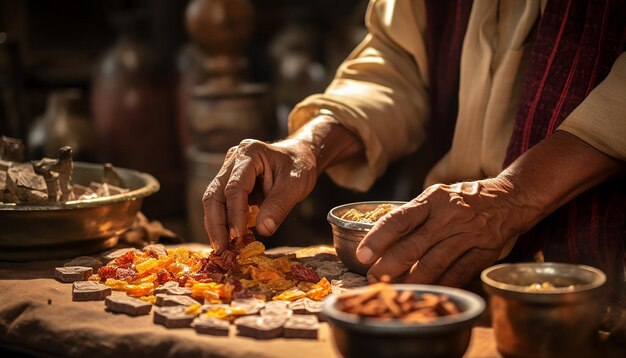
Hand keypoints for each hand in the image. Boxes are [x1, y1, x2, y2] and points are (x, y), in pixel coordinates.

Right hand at [202, 138, 317, 252]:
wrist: (300, 157)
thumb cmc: (299, 166)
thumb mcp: (295, 185)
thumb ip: (279, 206)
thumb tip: (263, 230)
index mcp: (250, 153)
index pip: (235, 186)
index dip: (235, 213)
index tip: (238, 235)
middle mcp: (234, 159)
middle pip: (215, 193)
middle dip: (216, 223)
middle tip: (221, 248)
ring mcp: (229, 170)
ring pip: (214, 200)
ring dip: (217, 225)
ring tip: (223, 247)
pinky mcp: (229, 182)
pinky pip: (222, 204)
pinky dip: (224, 222)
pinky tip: (228, 239)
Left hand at [356, 179, 530, 286]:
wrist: (510, 199)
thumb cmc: (463, 200)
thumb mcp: (437, 196)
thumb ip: (413, 215)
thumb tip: (381, 238)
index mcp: (433, 199)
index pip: (400, 219)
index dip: (379, 238)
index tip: (363, 254)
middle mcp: (450, 216)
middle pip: (413, 246)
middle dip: (389, 266)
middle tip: (372, 277)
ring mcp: (468, 236)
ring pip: (433, 264)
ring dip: (410, 280)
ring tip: (394, 288)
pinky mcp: (483, 253)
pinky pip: (456, 274)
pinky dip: (437, 285)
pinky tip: (423, 291)